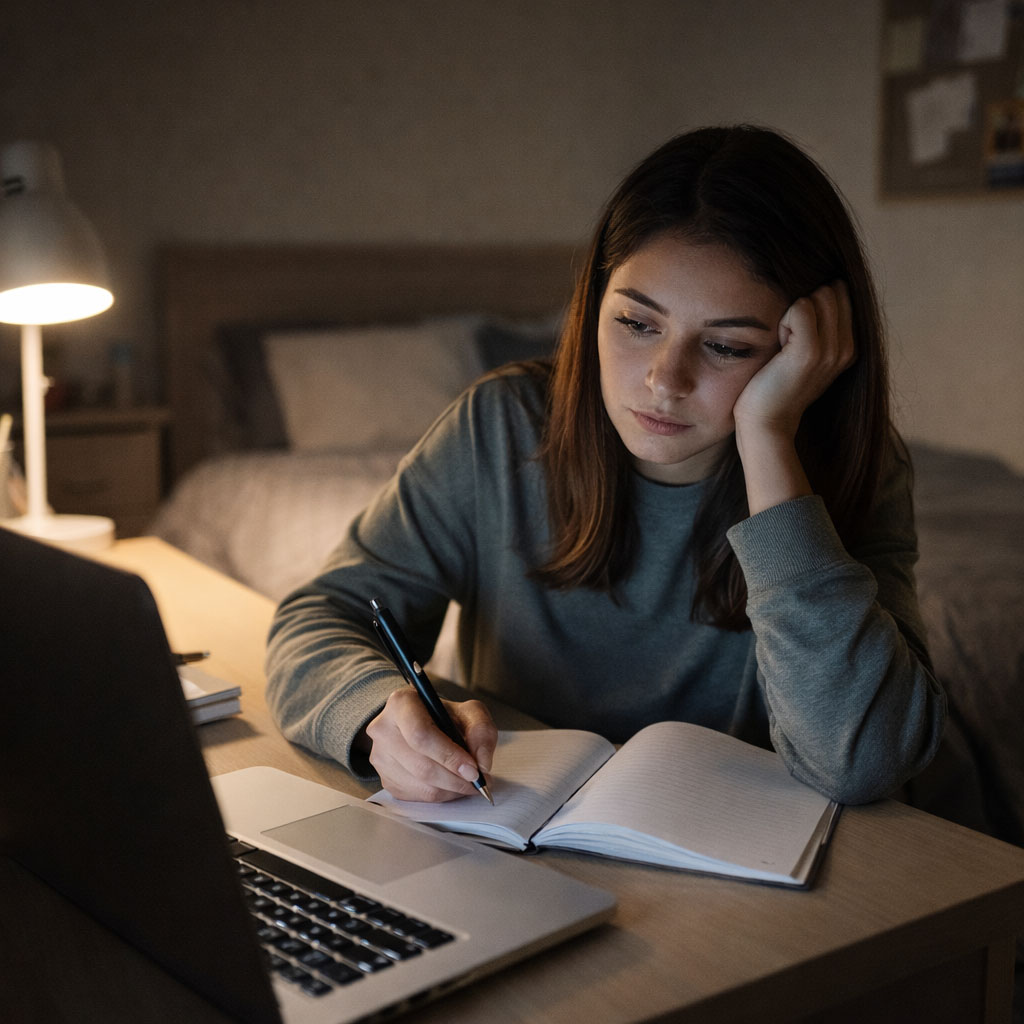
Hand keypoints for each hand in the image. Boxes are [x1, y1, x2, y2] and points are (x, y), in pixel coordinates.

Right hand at [364, 687, 496, 801]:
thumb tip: (482, 765)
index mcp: (401, 703)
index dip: (449, 756)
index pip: (421, 735)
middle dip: (455, 779)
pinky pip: (416, 797)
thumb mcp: (468, 711)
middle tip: (478, 782)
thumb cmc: (443, 716)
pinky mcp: (385, 779)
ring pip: (421, 785)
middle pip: (421, 765)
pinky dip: (440, 795)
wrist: (420, 722)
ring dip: (451, 790)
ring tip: (468, 783)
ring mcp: (380, 757)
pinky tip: (451, 785)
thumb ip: (481, 731)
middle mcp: (383, 729)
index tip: (473, 770)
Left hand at [733, 281, 855, 442]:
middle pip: (831, 289)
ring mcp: (832, 350)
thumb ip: (820, 324)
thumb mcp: (805, 353)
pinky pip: (799, 307)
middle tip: (788, 342)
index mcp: (849, 346)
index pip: (840, 291)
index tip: (796, 338)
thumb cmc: (775, 385)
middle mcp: (847, 347)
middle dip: (803, 307)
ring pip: (817, 295)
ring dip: (791, 315)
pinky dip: (783, 321)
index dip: (811, 306)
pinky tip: (779, 349)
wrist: (766, 422)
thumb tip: (821, 285)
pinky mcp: (811, 351)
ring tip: (784, 347)